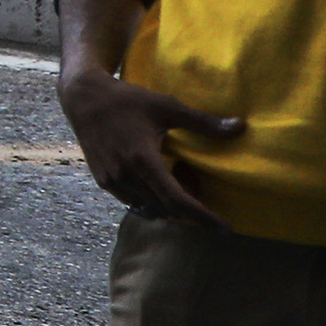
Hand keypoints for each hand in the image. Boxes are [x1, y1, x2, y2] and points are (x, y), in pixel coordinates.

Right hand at [60, 65, 239, 223]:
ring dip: (170, 202)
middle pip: (167, 208)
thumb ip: (204, 122)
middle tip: (195, 176)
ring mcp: (111, 180)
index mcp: (142, 160)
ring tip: (176, 173)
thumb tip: (241, 127)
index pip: (177, 200)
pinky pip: (134, 202)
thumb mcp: (167, 106)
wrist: (83, 97)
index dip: (203, 217)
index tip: (225, 228)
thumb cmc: (127, 99)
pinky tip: (156, 175)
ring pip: (151, 208)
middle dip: (189, 204)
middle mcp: (124, 175)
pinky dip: (152, 198)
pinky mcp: (103, 181)